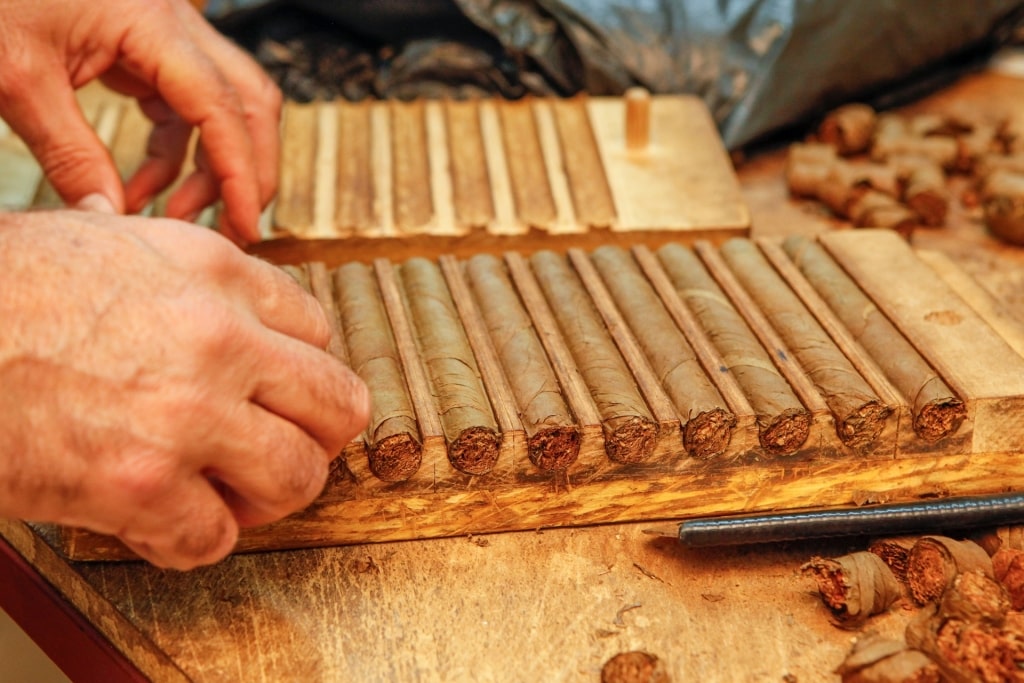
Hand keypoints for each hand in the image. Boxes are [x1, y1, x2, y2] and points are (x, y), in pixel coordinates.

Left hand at [0, 0, 279, 243]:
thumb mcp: (17, 79)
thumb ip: (69, 155)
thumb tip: (107, 218)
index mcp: (151, 21)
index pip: (221, 107)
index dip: (239, 173)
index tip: (242, 226)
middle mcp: (172, 22)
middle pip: (249, 102)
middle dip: (248, 169)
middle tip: (235, 227)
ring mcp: (162, 33)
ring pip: (222, 106)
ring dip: (209, 166)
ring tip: (175, 215)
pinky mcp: (143, 46)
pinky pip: (181, 106)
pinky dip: (174, 152)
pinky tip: (144, 187)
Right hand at [0, 211, 369, 568]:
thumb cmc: (5, 289)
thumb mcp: (109, 240)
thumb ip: (185, 267)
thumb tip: (223, 284)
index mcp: (217, 272)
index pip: (320, 331)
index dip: (301, 370)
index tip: (279, 391)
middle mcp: (219, 340)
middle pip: (337, 406)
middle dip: (313, 436)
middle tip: (277, 447)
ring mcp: (185, 415)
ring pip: (296, 479)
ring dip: (263, 494)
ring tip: (223, 488)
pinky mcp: (140, 487)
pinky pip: (213, 539)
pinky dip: (189, 539)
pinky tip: (158, 517)